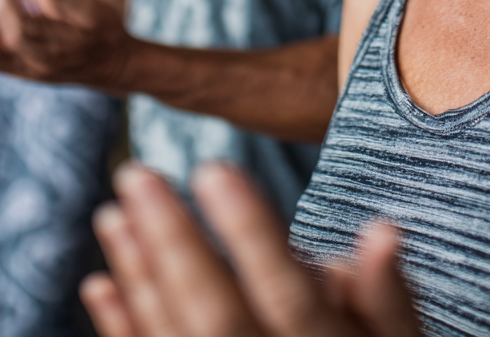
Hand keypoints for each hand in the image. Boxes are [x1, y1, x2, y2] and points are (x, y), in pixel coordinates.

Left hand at [81, 161, 419, 336]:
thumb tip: (383, 231)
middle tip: (136, 174)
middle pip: (214, 313)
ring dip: (138, 274)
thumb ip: (391, 300)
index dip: (249, 232)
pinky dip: (123, 328)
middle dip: (171, 242)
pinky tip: (99, 284)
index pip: (285, 291)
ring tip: (112, 211)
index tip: (213, 169)